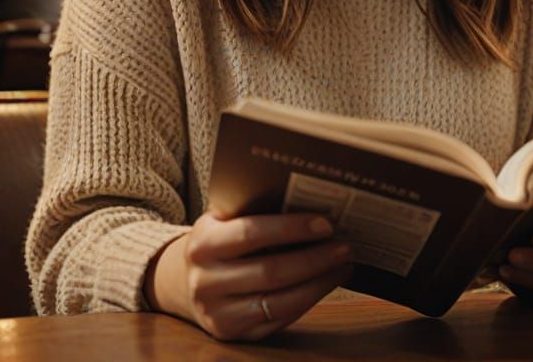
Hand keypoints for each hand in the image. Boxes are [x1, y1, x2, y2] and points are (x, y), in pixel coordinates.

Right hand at [149, 211, 352, 340]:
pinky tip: (325, 283)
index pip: (251, 233)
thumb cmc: (221, 238)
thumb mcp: (225, 218)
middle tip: (345, 246)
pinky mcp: (230, 334)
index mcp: (202, 243)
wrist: (187, 279)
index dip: (291, 229)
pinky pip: (276, 320)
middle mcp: (204, 281)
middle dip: (314, 259)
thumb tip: (314, 198)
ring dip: (318, 284)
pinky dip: (306, 301)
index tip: (326, 223)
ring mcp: (215, 313)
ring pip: (277, 302)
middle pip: (269, 272)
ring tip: (343, 266)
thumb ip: (255, 209)